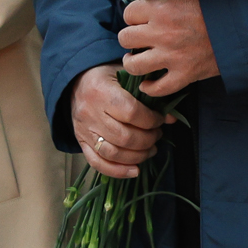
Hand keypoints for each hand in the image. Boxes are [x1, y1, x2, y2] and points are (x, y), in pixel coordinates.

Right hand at [73, 63, 166, 180]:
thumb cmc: (108, 77)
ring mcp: (84, 130)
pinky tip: (134, 170)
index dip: (151, 120)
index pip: (131, 113)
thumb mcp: (127, 76)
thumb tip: (170, 117)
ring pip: (113, 153)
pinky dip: (117, 171)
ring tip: (150, 150)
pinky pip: (97, 163)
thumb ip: (148, 94)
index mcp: (102, 91)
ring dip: (137, 156)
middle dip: (148, 140)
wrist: (76, 83)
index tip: (161, 120)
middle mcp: (90, 113)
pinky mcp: (81, 142)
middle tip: (158, 135)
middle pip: (124, 137)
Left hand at [119, 0, 219, 96]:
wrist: (247, 29)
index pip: (129, 12)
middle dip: (130, 38)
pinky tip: (149, 83)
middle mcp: (162, 34)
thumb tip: (159, 2)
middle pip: (125, 38)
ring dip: (133, 63)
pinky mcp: (185, 75)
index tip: (141, 19)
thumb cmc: (222, 8)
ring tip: (138, 60)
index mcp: (164, 10)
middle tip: (139, 40)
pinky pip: (157, 88)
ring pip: (134, 65)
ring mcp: (172, 57)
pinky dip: (150, 88)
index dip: (133, 16)